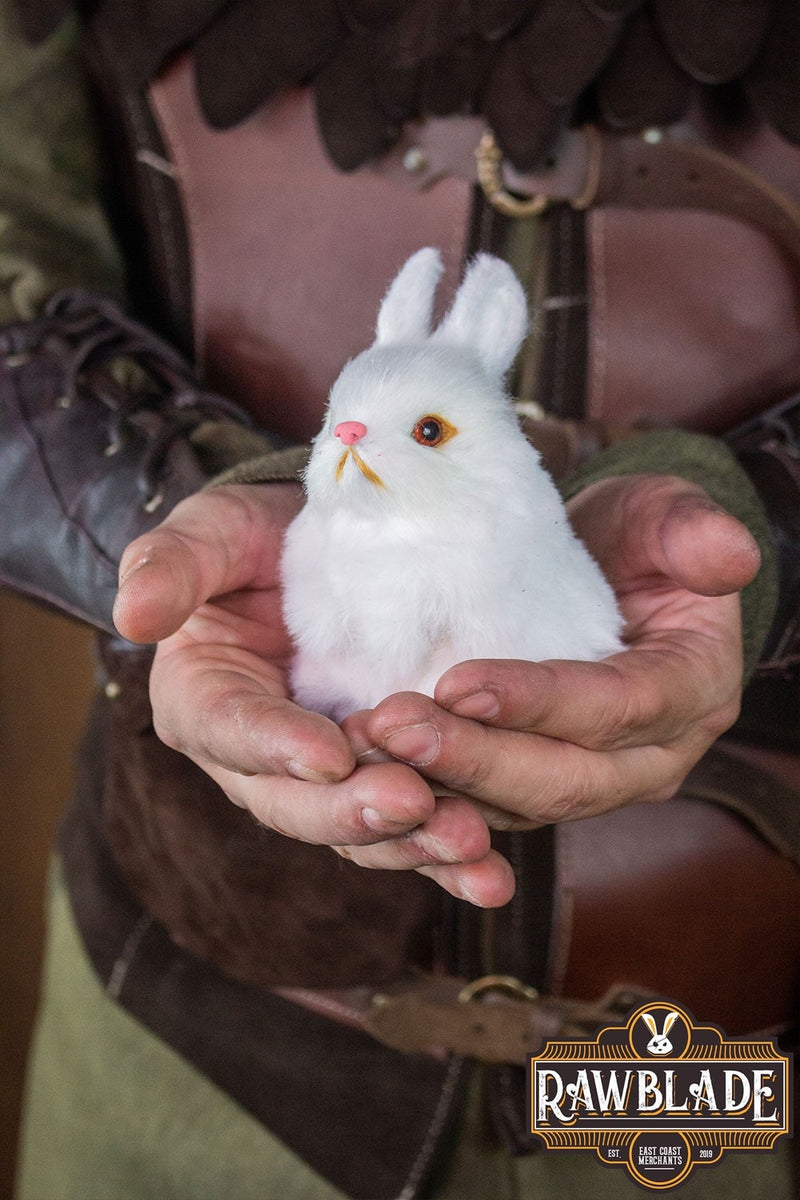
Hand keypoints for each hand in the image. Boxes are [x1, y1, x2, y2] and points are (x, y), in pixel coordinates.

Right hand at [113, 483, 512, 906]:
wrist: (327, 548)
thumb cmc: (257, 540)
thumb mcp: (212, 531)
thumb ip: (172, 565)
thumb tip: (131, 615)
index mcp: (204, 699)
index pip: (230, 729)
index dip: (275, 745)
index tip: (328, 752)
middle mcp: (260, 758)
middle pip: (296, 802)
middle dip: (354, 811)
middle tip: (414, 802)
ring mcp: (326, 779)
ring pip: (358, 831)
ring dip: (412, 844)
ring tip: (468, 843)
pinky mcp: (385, 782)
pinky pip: (412, 831)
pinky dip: (449, 860)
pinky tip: (491, 877)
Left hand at [352, 475, 761, 831]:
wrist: (608, 578)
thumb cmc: (635, 542)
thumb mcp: (664, 513)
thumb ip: (690, 529)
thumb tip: (731, 554)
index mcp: (691, 690)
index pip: (620, 708)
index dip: (543, 701)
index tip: (459, 682)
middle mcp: (649, 756)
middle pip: (564, 778)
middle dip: (474, 759)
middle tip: (391, 726)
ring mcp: (594, 781)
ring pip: (517, 807)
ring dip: (439, 783)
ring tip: (367, 747)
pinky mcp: (539, 788)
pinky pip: (486, 809)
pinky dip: (431, 794)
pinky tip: (370, 770)